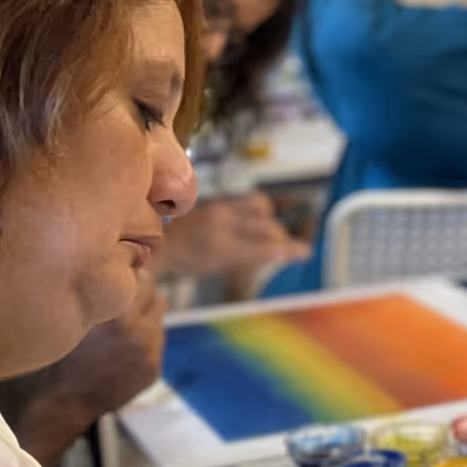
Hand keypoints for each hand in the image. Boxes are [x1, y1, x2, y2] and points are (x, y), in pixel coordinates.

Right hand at [56, 270, 165, 417]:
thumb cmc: (61, 354)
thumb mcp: (77, 318)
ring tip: (123, 325)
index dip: (133, 275)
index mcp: (119, 316)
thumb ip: (101, 296)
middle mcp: (141, 332)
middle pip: (158, 295)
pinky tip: (123, 348)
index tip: (124, 275)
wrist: (64, 403)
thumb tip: (122, 267)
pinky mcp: (154, 369)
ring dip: (146, 317)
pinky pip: (157, 342)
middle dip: (144, 294)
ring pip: (159, 318)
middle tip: (125, 298)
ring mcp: (151, 352)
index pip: (144, 279)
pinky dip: (145, 339)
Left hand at [156, 193, 309, 278]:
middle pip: (270, 228)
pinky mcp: (220, 199)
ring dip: (271, 221)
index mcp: (224, 248)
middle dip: (283, 240)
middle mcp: (225, 224)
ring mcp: (221, 208)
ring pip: (263, 208)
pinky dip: (261, 208)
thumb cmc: (190, 263)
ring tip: (269, 232)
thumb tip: (281, 252)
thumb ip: (251, 258)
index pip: (269, 247)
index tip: (305, 252)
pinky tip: (260, 218)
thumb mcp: (220, 268)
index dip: (292, 250)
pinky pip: (251, 199)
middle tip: (287, 249)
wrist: (161, 244)